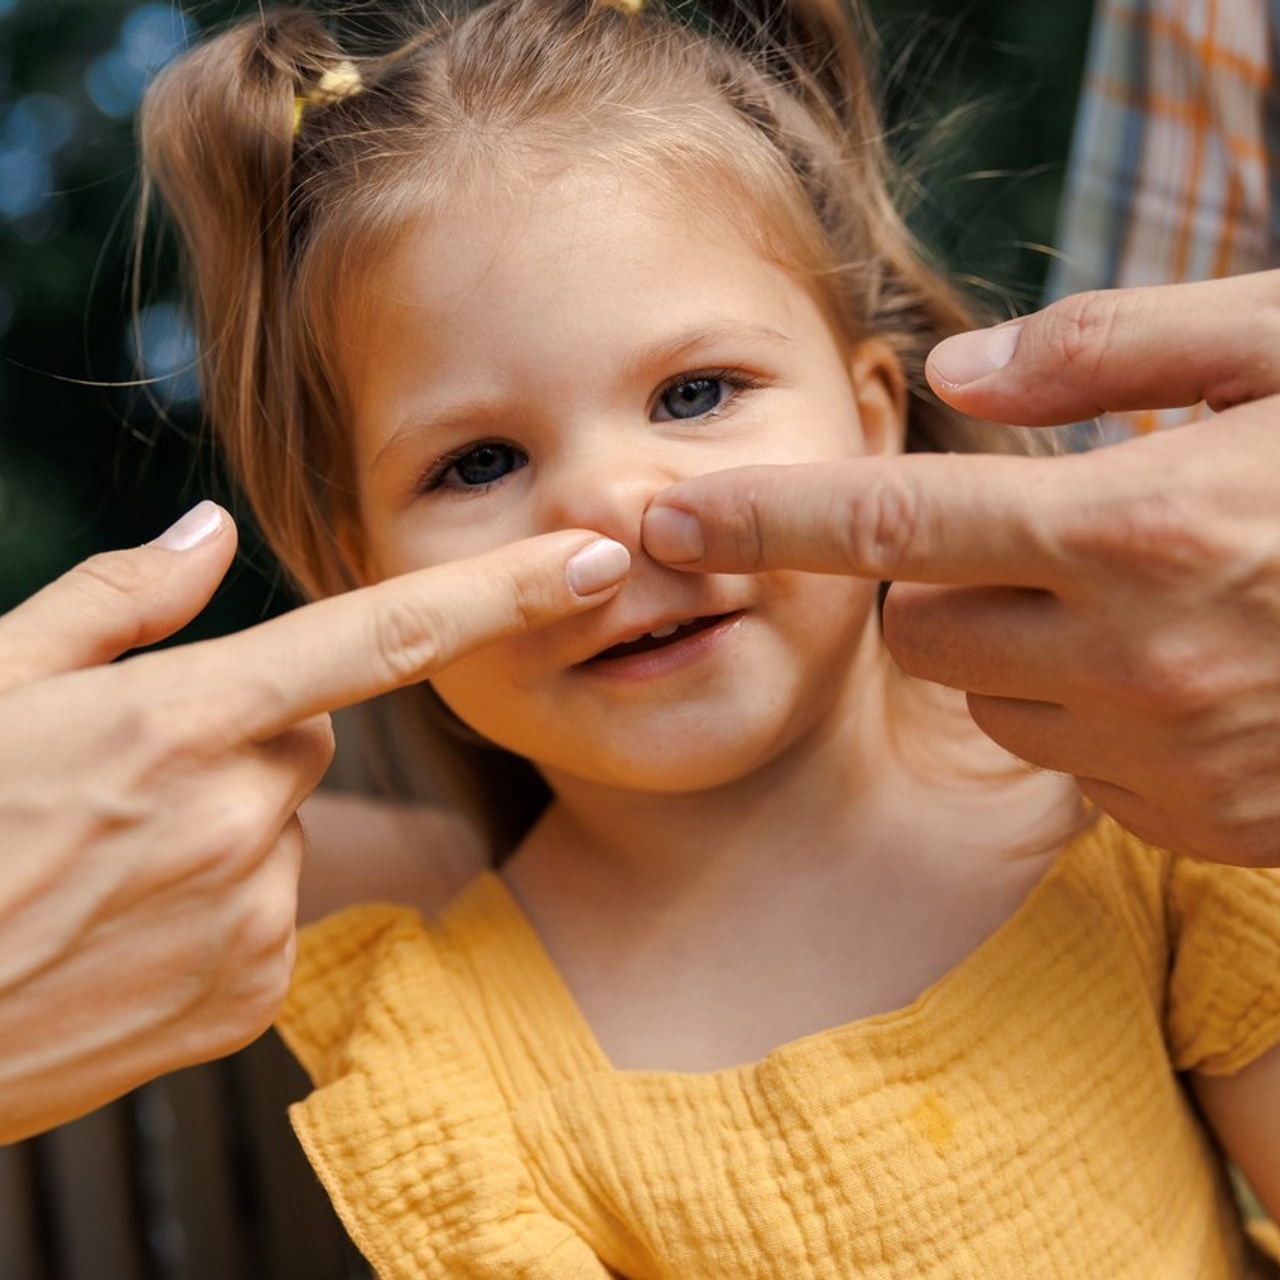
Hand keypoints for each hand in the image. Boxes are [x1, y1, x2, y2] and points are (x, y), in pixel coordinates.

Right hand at [0, 503, 627, 1140]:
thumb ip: (113, 602)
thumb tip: (211, 535)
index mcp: (178, 722)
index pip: (382, 636)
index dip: (502, 594)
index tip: (594, 562)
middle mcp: (235, 819)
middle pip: (307, 735)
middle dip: (245, 736)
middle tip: (131, 778)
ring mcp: (250, 918)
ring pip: (285, 826)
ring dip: (226, 826)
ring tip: (110, 861)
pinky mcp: (249, 994)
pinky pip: (272, 911)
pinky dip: (221, 903)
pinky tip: (127, 923)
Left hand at [642, 273, 1279, 866]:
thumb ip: (1113, 348)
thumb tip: (954, 383)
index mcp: (1136, 526)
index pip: (884, 526)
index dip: (759, 522)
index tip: (662, 520)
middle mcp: (1135, 657)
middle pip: (920, 627)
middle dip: (945, 581)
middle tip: (1052, 537)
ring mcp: (1167, 758)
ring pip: (990, 699)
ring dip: (1023, 647)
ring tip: (1145, 602)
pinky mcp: (1198, 827)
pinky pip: (1072, 766)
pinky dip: (1093, 718)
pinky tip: (1189, 676)